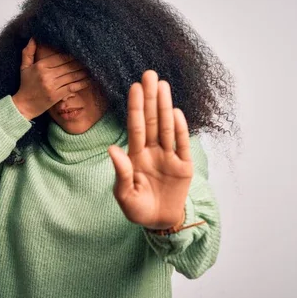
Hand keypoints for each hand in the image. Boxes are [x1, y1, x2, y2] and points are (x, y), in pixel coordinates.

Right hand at [12, 37, 90, 119]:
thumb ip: (28, 52)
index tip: (78, 53)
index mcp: (40, 66)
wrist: (24, 105)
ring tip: (91, 68)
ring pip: (72, 76)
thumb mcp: (24, 67)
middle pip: (68, 66)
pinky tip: (88, 80)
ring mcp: (53, 86)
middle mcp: (47, 75)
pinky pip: (72, 87)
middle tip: (88, 60)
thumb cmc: (25, 85)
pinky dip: (82, 83)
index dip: (70, 55)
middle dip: (79, 63)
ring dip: (83, 72)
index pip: (59, 57)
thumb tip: (33, 38)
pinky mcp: (57, 95)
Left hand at [107, 70, 193, 229]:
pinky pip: (182, 145)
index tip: (134, 87)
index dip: (136, 107)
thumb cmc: (138, 209)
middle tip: (150, 74)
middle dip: (151, 98)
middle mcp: (152, 152)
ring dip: (165, 107)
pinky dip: (180, 129)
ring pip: (167, 127)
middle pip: (152, 120)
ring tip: (163, 85)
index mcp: (136, 156)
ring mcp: (169, 157)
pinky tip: (176, 111)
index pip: (136, 127)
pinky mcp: (184, 166)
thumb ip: (121, 173)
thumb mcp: (125, 195)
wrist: (159, 223)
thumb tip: (112, 149)